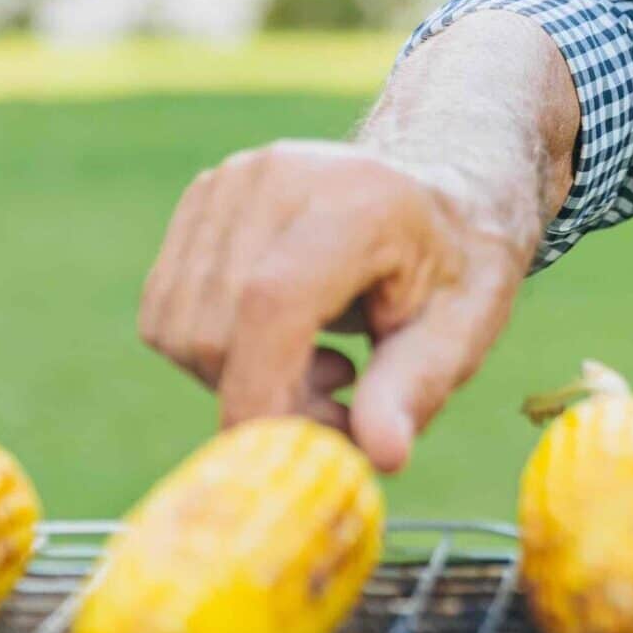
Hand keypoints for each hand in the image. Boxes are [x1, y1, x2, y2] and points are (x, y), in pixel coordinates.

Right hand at [140, 12, 580, 470]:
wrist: (438, 192)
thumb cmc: (456, 268)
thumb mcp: (464, 328)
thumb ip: (417, 387)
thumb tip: (381, 454)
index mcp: (361, 201)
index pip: (272, 301)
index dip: (263, 392)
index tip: (289, 455)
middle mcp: (279, 177)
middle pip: (217, 328)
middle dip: (266, 397)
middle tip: (342, 405)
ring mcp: (229, 182)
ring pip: (180, 329)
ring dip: (240, 377)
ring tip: (324, 364)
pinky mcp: (199, 202)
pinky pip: (168, 314)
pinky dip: (217, 351)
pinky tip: (286, 337)